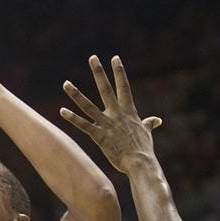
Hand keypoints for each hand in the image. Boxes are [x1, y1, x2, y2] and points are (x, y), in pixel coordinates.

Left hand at [60, 55, 162, 173]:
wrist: (140, 163)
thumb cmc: (144, 150)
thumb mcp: (147, 133)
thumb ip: (148, 124)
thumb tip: (157, 120)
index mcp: (129, 111)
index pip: (124, 87)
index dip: (119, 72)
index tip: (114, 58)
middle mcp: (117, 114)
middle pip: (105, 89)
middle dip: (99, 72)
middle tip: (92, 57)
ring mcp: (107, 124)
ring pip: (88, 106)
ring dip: (76, 94)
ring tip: (65, 83)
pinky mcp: (99, 136)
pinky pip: (83, 126)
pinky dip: (73, 119)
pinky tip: (62, 111)